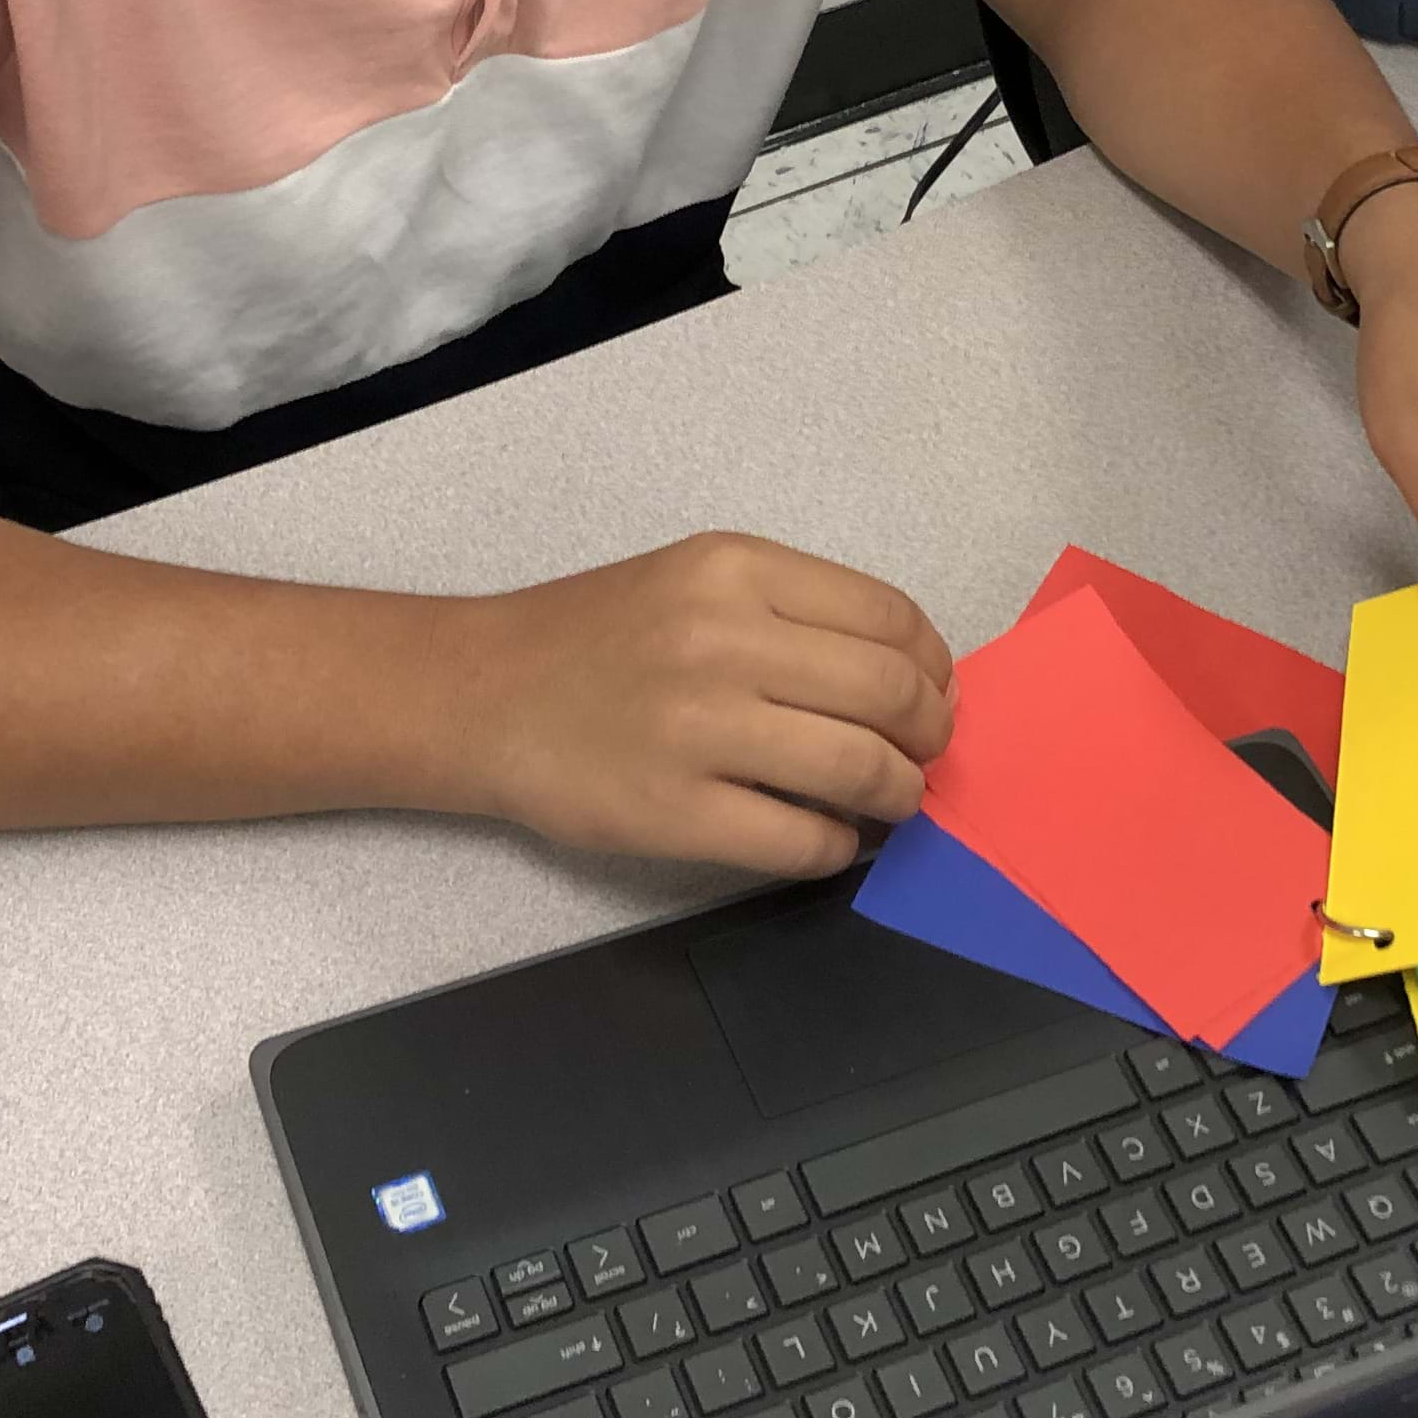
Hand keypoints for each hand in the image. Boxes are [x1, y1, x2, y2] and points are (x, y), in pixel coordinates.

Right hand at [433, 534, 952, 877]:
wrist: (482, 693)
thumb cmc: (596, 637)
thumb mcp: (696, 580)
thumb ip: (794, 612)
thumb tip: (910, 675)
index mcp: (736, 570)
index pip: (890, 619)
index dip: (935, 668)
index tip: (934, 696)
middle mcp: (723, 640)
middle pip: (891, 695)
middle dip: (929, 736)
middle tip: (921, 757)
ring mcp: (698, 730)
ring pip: (860, 770)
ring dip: (898, 796)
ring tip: (888, 801)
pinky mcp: (674, 812)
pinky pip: (802, 840)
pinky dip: (837, 847)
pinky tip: (826, 837)